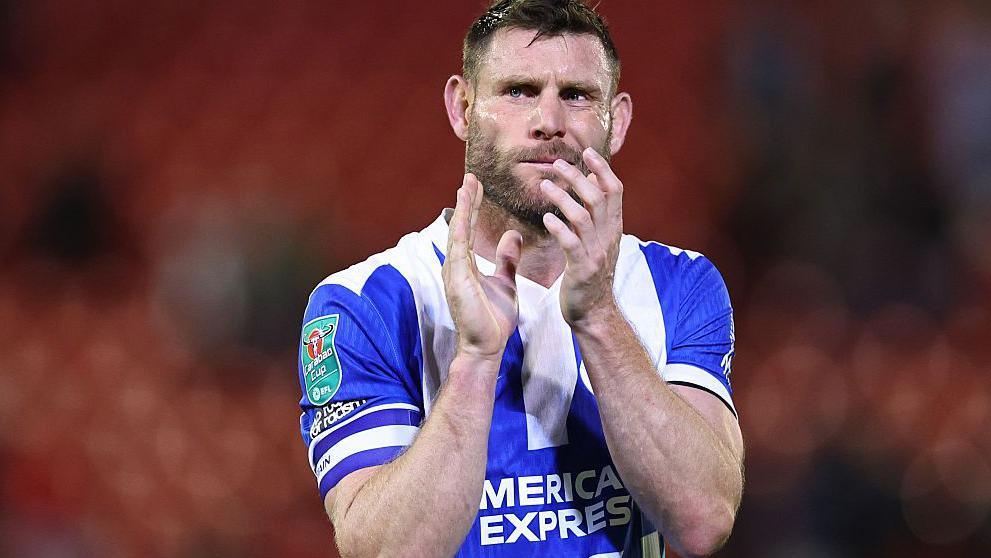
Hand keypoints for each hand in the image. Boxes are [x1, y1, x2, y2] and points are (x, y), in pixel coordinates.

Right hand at [443, 174, 522, 359]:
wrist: (487, 346)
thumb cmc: (493, 319)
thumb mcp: (506, 282)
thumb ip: (507, 259)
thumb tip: (514, 235)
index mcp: (466, 265)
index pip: (470, 229)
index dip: (473, 207)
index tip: (477, 186)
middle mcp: (456, 265)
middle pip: (460, 226)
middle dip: (466, 202)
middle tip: (470, 177)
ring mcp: (454, 272)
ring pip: (457, 233)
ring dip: (461, 209)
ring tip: (466, 186)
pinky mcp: (456, 280)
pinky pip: (458, 249)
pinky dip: (460, 229)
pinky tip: (462, 213)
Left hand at [540, 147, 623, 327]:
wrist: (594, 312)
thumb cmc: (591, 274)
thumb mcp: (598, 239)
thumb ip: (596, 212)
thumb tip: (591, 179)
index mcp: (613, 228)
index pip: (615, 191)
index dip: (603, 169)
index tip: (587, 151)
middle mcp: (608, 237)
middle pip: (598, 198)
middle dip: (578, 178)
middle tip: (558, 164)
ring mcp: (596, 253)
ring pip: (583, 217)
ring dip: (563, 198)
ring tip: (544, 186)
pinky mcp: (582, 269)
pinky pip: (571, 243)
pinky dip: (559, 228)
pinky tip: (546, 218)